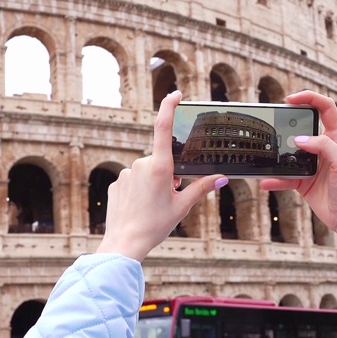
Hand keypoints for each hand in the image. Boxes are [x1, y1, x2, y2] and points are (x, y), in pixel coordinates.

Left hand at [96, 91, 226, 261]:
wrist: (125, 243)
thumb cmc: (155, 225)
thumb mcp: (183, 206)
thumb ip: (201, 188)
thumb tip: (220, 178)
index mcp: (159, 167)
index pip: (163, 127)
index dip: (169, 107)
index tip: (175, 95)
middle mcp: (140, 164)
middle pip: (160, 161)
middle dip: (168, 175)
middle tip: (169, 198)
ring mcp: (126, 173)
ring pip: (145, 173)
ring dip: (152, 184)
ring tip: (152, 208)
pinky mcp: (116, 183)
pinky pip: (132, 182)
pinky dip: (139, 192)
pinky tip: (139, 209)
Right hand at [260, 91, 336, 265]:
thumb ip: (324, 146)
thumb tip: (299, 139)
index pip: (325, 108)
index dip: (309, 98)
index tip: (291, 99)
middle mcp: (324, 148)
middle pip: (303, 126)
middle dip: (288, 122)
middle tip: (275, 121)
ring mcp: (312, 164)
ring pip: (290, 152)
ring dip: (278, 153)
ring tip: (267, 152)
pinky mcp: (302, 181)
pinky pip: (284, 177)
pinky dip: (274, 179)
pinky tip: (266, 181)